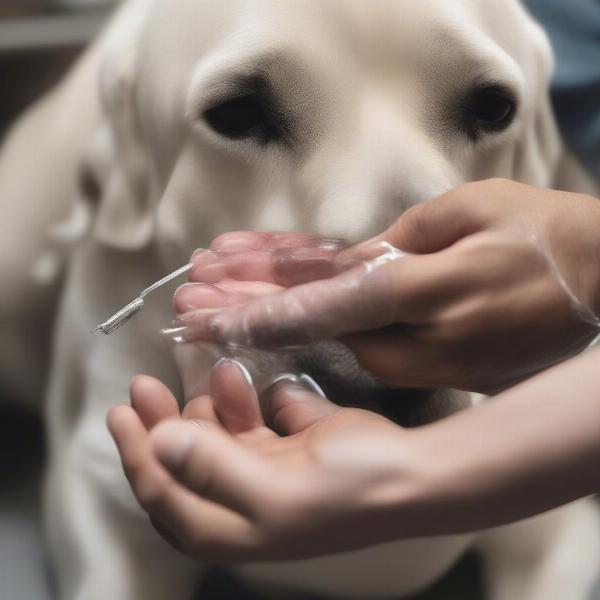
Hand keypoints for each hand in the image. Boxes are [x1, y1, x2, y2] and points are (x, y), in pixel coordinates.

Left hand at [108, 348, 599, 563]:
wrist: (414, 473)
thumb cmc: (348, 490)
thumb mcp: (276, 489)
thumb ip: (213, 467)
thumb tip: (161, 443)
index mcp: (231, 528)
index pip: (164, 495)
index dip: (137, 455)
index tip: (120, 411)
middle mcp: (241, 501)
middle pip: (182, 462)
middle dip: (163, 422)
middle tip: (146, 383)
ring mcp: (264, 470)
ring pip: (214, 434)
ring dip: (209, 404)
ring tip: (220, 374)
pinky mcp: (287, 442)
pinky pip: (250, 417)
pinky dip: (243, 398)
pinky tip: (245, 379)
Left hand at [173, 179, 599, 392]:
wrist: (598, 279)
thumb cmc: (534, 233)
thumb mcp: (464, 213)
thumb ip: (393, 246)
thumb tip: (338, 269)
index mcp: (420, 292)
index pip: (319, 308)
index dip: (255, 310)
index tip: (202, 315)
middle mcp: (415, 338)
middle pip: (312, 331)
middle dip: (244, 314)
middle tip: (186, 302)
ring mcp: (427, 361)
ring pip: (332, 342)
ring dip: (272, 318)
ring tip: (213, 292)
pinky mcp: (438, 370)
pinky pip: (368, 347)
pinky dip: (321, 328)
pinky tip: (278, 309)